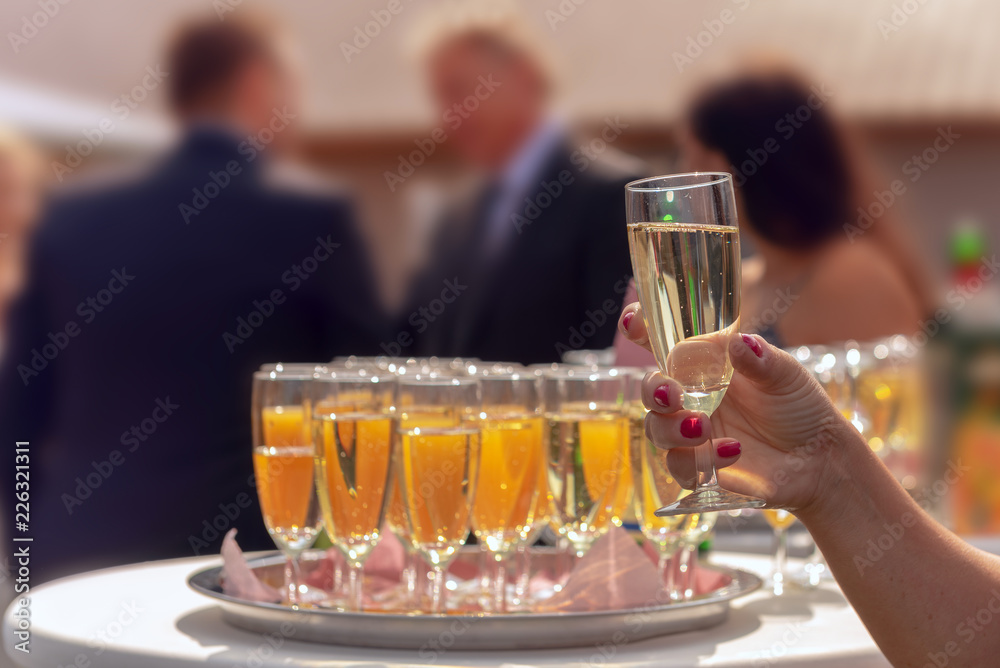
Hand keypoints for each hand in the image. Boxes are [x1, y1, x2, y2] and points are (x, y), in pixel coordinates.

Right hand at [619, 303, 862, 513]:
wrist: (820, 460)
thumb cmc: (800, 408)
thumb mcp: (786, 376)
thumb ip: (761, 359)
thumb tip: (737, 342)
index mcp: (706, 367)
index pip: (663, 342)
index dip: (641, 329)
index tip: (632, 322)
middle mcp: (693, 398)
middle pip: (651, 389)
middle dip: (653, 390)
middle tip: (672, 395)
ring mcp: (693, 434)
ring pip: (656, 429)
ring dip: (672, 428)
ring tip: (704, 428)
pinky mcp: (700, 467)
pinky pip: (679, 466)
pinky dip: (699, 459)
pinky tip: (733, 451)